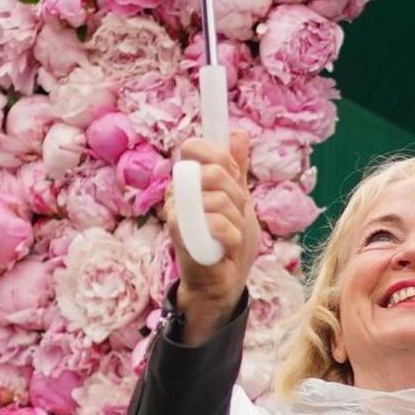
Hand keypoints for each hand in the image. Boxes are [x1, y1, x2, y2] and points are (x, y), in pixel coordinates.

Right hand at [169, 133, 254, 340]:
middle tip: (236, 216)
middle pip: (215, 172)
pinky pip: (215, 222)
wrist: (221, 282)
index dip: (217, 156)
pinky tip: (227, 248)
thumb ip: (236, 167)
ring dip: (236, 221)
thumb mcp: (238, 199)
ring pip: (219, 199)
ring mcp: (176, 212)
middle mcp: (178, 192)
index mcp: (191, 181)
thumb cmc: (229, 240)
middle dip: (237, 196)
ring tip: (231, 237)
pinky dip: (231, 236)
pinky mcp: (179, 233)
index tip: (231, 175)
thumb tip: (237, 132)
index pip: (197, 148)